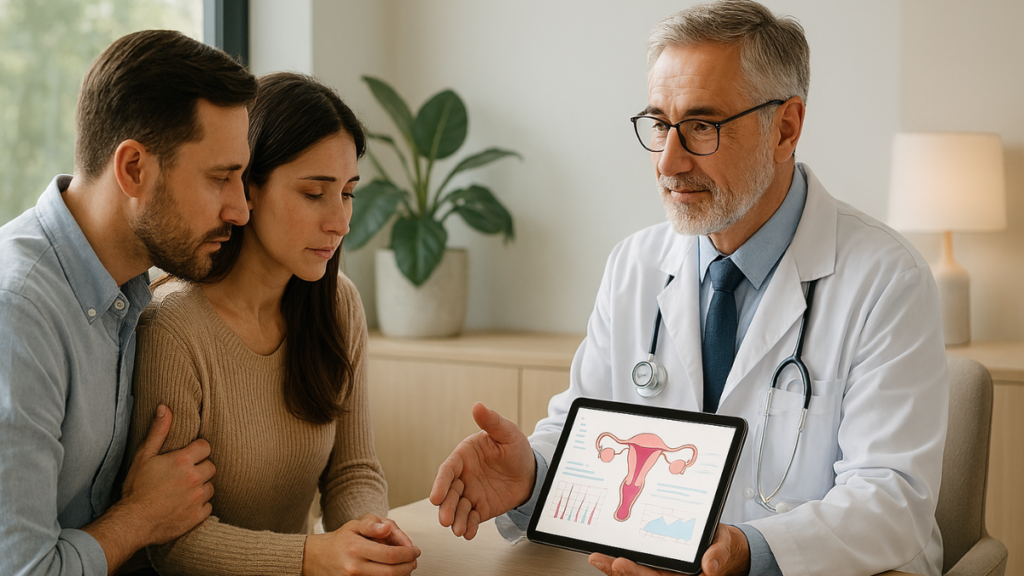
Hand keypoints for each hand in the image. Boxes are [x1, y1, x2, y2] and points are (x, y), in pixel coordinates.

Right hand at [119, 404, 216, 544]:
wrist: (132, 521)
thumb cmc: (136, 487)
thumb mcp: (144, 456)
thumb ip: (159, 431)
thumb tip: (165, 407)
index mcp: (183, 461)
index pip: (205, 447)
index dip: (197, 450)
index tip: (188, 456)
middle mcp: (194, 478)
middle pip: (211, 466)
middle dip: (200, 468)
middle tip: (184, 474)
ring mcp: (198, 498)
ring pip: (211, 487)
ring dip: (201, 487)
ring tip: (184, 490)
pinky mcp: (198, 516)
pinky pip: (209, 507)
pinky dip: (200, 506)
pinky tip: (185, 505)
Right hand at [302, 514, 419, 575]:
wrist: (319, 557)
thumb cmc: (341, 540)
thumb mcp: (355, 525)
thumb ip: (373, 524)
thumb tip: (388, 528)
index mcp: (356, 549)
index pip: (390, 556)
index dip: (408, 554)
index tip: (415, 550)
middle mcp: (355, 568)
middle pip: (392, 573)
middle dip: (408, 566)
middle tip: (414, 560)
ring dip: (402, 574)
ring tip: (405, 565)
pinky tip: (393, 571)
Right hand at [428, 402, 535, 539]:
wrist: (531, 472)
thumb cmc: (516, 448)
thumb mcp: (507, 432)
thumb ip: (491, 422)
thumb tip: (477, 406)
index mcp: (464, 456)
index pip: (447, 470)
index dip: (440, 484)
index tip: (435, 497)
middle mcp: (463, 476)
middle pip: (448, 492)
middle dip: (445, 507)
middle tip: (445, 519)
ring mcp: (470, 494)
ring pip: (457, 508)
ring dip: (455, 519)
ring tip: (458, 530)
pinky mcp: (479, 508)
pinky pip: (470, 518)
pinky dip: (468, 526)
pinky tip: (468, 533)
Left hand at [588, 524, 749, 575]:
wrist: (722, 546)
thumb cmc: (721, 546)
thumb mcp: (723, 545)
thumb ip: (717, 554)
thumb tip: (711, 566)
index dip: (638, 573)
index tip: (621, 563)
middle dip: (624, 571)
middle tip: (606, 560)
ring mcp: (662, 572)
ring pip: (636, 574)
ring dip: (615, 569)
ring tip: (597, 559)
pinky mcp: (655, 565)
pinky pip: (636, 567)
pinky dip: (618, 564)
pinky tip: (603, 558)